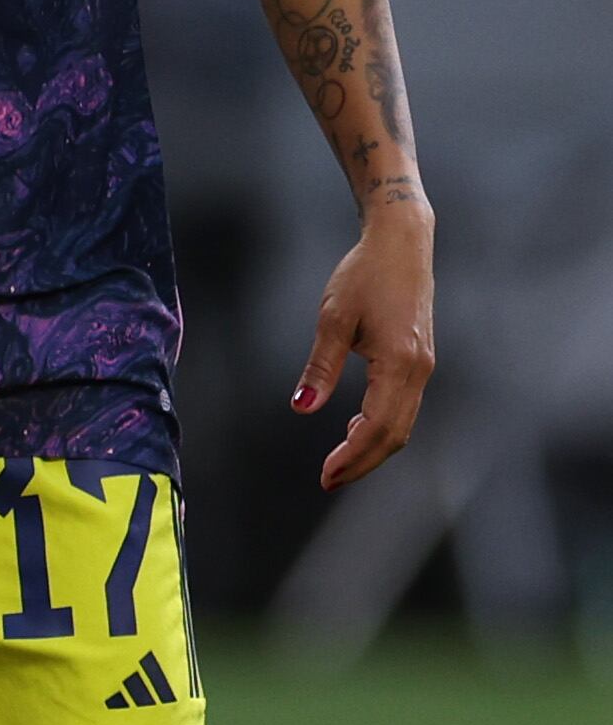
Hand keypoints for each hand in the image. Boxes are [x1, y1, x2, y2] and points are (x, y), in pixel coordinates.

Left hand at [294, 201, 435, 490]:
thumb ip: (320, 367)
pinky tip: (355, 425)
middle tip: (329, 479)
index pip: (377, 426)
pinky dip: (382, 425)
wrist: (401, 245)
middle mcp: (419, 371)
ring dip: (373, 446)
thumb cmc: (364, 275)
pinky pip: (404, 406)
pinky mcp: (419, 361)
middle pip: (395, 434)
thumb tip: (301, 407)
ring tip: (339, 462)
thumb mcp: (333, 319)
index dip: (353, 456)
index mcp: (399, 363)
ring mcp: (423, 367)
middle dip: (363, 462)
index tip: (326, 475)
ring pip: (403, 424)